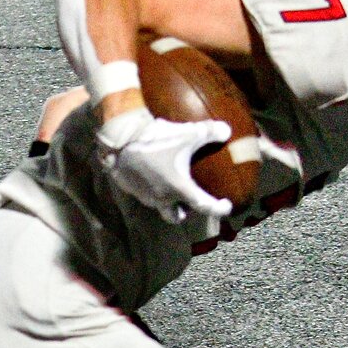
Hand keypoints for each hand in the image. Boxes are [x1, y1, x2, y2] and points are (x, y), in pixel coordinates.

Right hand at [96, 107, 232, 223]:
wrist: (121, 140)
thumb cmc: (157, 140)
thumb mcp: (189, 132)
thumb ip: (211, 132)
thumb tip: (226, 131)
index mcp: (179, 189)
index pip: (204, 207)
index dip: (218, 209)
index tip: (226, 206)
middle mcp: (162, 198)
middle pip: (175, 217)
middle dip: (183, 212)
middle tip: (189, 201)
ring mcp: (144, 195)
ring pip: (159, 204)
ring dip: (166, 198)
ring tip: (170, 181)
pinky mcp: (130, 188)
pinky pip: (144, 192)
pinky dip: (151, 186)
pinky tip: (152, 172)